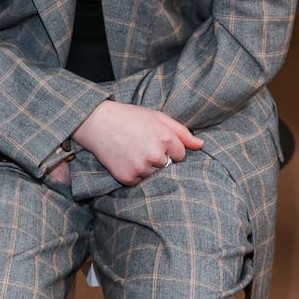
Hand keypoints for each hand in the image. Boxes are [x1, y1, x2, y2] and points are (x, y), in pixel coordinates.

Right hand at [72, 100, 202, 185]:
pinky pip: (139, 181)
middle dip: (158, 157)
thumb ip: (182, 131)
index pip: (181, 154)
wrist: (96, 122)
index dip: (168, 147)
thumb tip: (201, 145)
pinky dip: (133, 172)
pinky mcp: (128, 177)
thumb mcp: (157, 117)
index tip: (154, 139)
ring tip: (131, 150)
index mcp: (164, 137)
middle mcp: (154, 154)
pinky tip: (124, 158)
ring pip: (153, 174)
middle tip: (140, 143)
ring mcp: (141, 167)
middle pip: (168, 165)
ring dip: (146, 166)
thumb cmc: (129, 117)